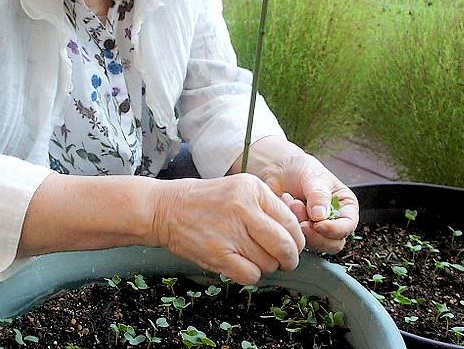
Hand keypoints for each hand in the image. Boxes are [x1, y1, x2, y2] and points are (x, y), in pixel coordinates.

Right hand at [152, 174, 305, 284]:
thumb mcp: (239, 189)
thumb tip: (296, 231)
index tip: (293, 247)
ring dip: (266, 267)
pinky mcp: (218, 253)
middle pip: (285, 245)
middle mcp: (244, 208)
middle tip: (285, 262)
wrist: (166, 208)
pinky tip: (242, 265)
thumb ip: (267, 206)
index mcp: (252, 189)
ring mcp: (230, 231)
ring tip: (252, 258)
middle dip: (290, 259)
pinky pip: (251, 275)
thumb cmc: (205, 201)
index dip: (297, 240)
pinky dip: (251, 275)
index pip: (290, 222)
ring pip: (269, 263)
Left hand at [259, 153, 358, 253]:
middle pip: (333, 243)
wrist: (279, 169)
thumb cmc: (301, 169)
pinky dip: (290, 225)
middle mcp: (334, 221)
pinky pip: (297, 240)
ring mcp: (316, 229)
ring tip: (293, 203)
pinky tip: (286, 204)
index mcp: (345, 206)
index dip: (335, 229)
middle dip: (316, 234)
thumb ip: (319, 195)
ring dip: (301, 227)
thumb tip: (320, 216)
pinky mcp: (300, 233)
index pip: (347, 226)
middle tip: (302, 220)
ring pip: (315, 244)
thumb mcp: (313, 176)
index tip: (318, 224)